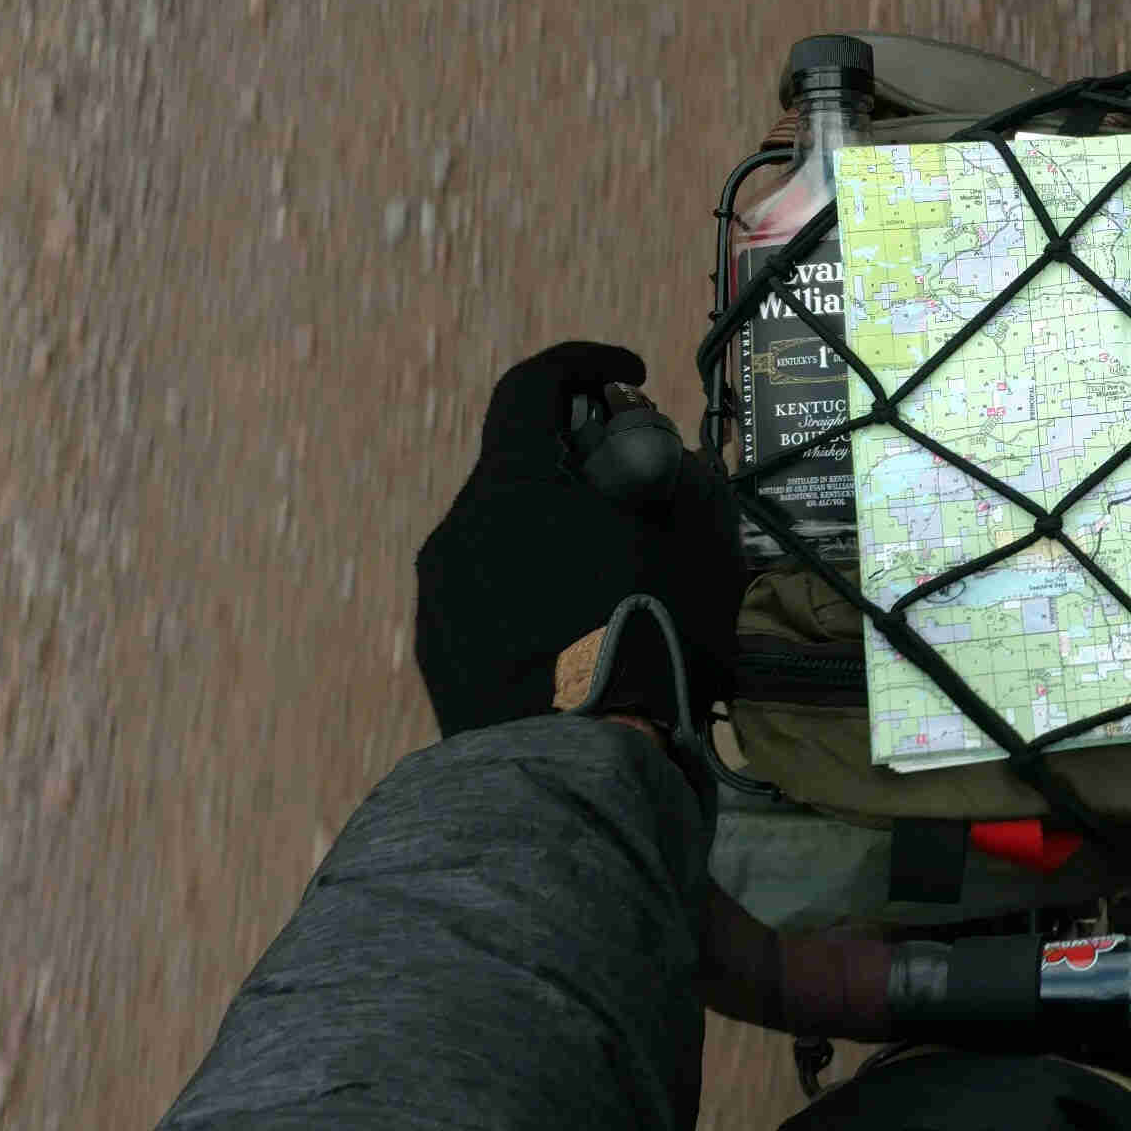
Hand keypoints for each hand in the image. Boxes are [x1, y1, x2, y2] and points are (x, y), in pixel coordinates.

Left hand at [412, 341, 740, 738]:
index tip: (629, 378)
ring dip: (551, 531)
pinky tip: (572, 635)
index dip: (583, 363)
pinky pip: (484, 591)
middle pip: (516, 464)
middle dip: (577, 462)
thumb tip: (656, 463)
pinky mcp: (435, 649)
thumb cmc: (643, 639)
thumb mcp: (695, 547)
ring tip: (609, 579)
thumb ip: (676, 484)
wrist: (575, 767)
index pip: (531, 384)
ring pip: (499, 532)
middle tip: (636, 497)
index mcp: (513, 485)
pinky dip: (527, 586)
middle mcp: (458, 526)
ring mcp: (437, 593)